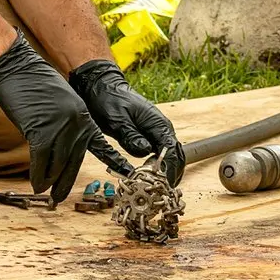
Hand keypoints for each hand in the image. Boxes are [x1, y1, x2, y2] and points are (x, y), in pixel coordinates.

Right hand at [0, 35, 130, 201]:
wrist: (16, 65)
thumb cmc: (32, 82)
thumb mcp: (59, 102)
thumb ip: (65, 123)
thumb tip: (61, 148)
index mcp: (83, 113)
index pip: (97, 144)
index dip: (111, 159)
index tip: (126, 171)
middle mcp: (77, 121)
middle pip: (74, 161)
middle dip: (66, 181)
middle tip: (59, 198)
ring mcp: (60, 127)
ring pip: (57, 165)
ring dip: (49, 181)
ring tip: (44, 191)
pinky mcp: (41, 131)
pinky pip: (41, 163)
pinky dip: (38, 175)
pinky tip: (35, 184)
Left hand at [69, 59, 185, 186]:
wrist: (103, 86)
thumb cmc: (109, 100)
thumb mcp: (116, 119)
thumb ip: (131, 136)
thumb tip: (146, 151)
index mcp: (158, 123)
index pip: (172, 152)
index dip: (168, 170)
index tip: (159, 185)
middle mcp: (162, 128)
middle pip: (176, 157)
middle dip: (171, 175)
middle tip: (159, 192)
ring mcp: (157, 132)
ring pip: (170, 157)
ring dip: (166, 173)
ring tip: (154, 189)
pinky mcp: (149, 136)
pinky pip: (159, 155)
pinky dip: (158, 168)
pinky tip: (148, 178)